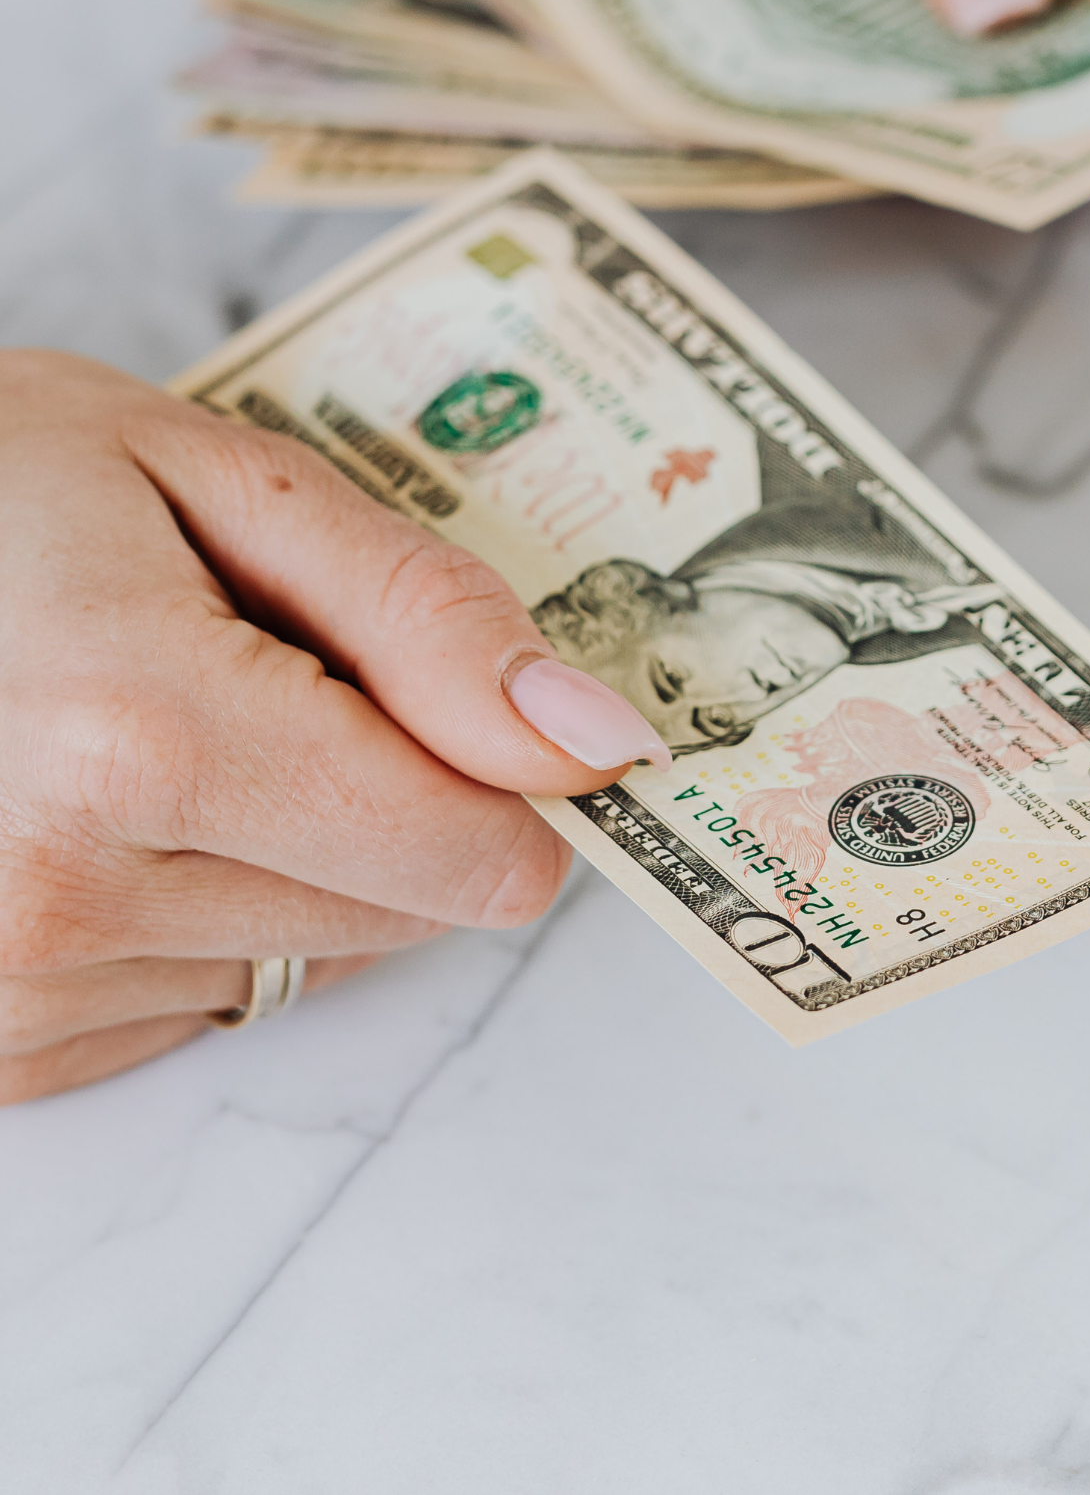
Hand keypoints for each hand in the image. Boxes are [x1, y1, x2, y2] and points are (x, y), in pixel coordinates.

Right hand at [0, 351, 666, 1104]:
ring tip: (162, 720)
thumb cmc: (1, 486)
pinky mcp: (1, 1049)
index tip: (467, 689)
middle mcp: (65, 896)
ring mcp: (17, 987)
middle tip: (261, 667)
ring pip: (316, 956)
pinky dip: (205, 906)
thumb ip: (419, 614)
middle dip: (388, 787)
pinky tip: (115, 801)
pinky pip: (215, 999)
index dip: (505, 766)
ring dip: (292, 846)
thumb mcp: (218, 479)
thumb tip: (592, 743)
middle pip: (406, 910)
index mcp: (137, 738)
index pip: (472, 852)